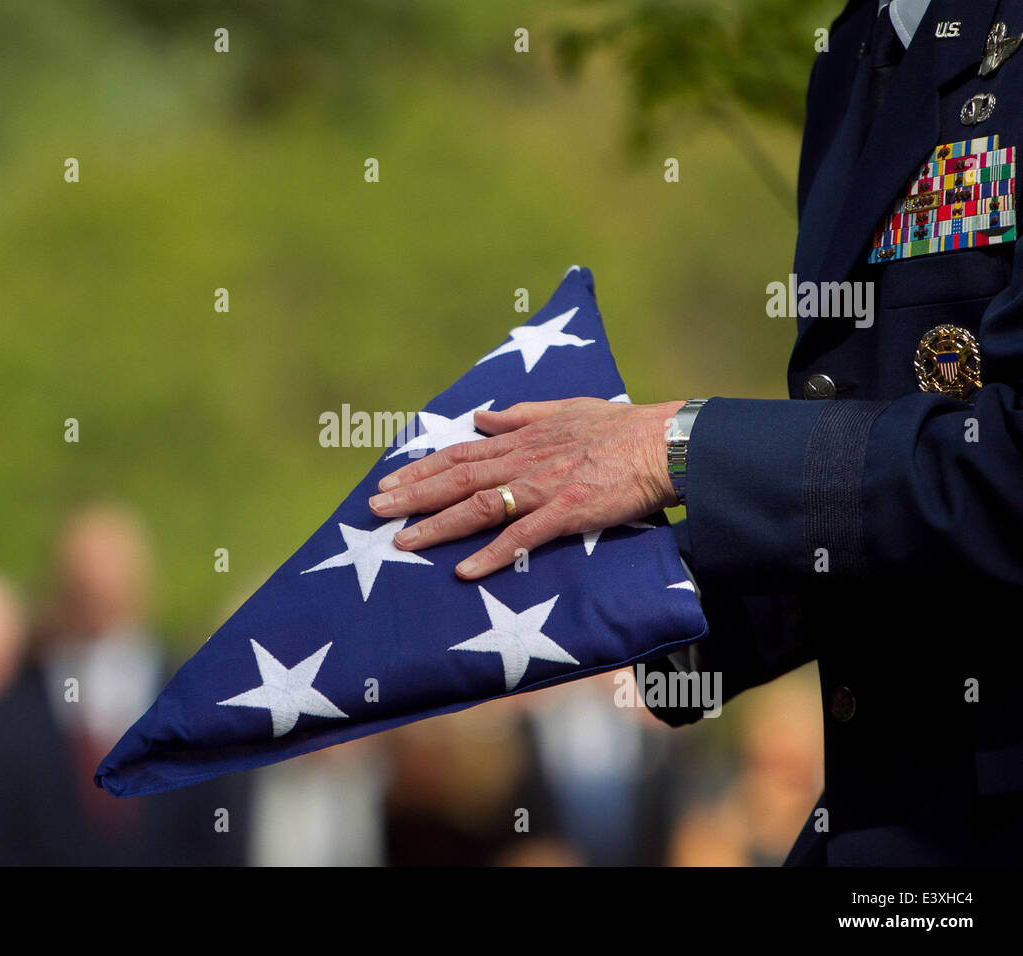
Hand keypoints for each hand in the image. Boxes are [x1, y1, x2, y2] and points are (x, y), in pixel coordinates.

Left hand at [367, 397, 684, 579]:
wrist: (664, 443)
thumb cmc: (621, 427)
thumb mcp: (566, 409)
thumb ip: (521, 414)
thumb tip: (483, 415)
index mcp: (522, 439)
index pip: (460, 454)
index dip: (421, 468)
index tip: (387, 480)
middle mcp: (524, 461)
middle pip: (457, 479)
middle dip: (412, 495)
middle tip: (374, 511)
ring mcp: (543, 487)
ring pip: (479, 506)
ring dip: (438, 525)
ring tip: (403, 542)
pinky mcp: (567, 512)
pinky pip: (522, 536)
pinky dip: (492, 553)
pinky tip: (465, 571)